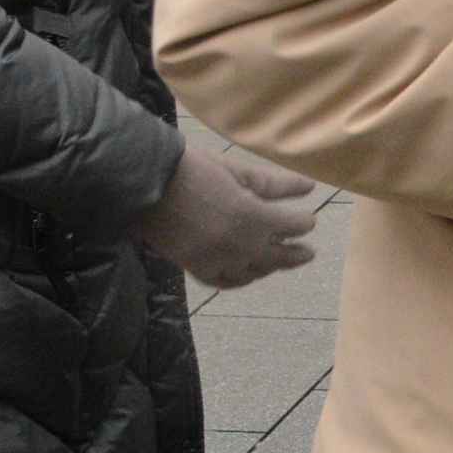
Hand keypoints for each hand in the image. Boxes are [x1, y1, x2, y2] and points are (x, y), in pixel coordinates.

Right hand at [136, 149, 317, 286]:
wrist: (144, 185)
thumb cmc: (194, 170)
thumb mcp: (237, 171)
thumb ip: (275, 184)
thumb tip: (309, 187)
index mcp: (254, 218)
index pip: (294, 227)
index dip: (303, 223)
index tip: (307, 220)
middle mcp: (241, 246)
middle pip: (279, 256)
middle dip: (296, 254)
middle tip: (307, 254)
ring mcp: (218, 260)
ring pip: (254, 272)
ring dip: (270, 266)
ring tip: (278, 261)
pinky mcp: (195, 267)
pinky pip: (224, 282)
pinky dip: (239, 278)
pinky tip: (246, 273)